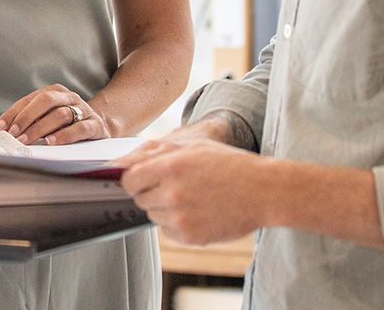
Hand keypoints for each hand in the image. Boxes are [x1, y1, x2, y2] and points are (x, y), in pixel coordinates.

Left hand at [0, 84, 107, 144]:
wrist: (100, 126)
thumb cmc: (68, 123)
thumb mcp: (46, 118)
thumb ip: (24, 123)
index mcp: (53, 92)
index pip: (29, 99)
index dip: (13, 113)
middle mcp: (68, 97)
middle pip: (45, 101)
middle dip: (26, 117)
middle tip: (13, 133)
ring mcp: (83, 109)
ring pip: (60, 114)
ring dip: (41, 128)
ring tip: (27, 140)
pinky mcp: (95, 125)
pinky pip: (79, 128)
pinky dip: (64, 135)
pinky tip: (51, 143)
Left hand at [114, 137, 266, 244]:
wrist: (263, 191)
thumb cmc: (228, 163)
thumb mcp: (191, 146)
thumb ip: (153, 153)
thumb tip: (120, 163)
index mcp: (169, 167)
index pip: (128, 179)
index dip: (133, 179)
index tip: (141, 179)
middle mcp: (172, 194)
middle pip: (140, 198)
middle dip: (150, 192)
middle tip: (174, 186)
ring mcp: (181, 218)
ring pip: (153, 215)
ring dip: (164, 208)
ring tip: (190, 197)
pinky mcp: (191, 237)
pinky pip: (167, 232)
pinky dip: (176, 224)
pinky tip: (197, 211)